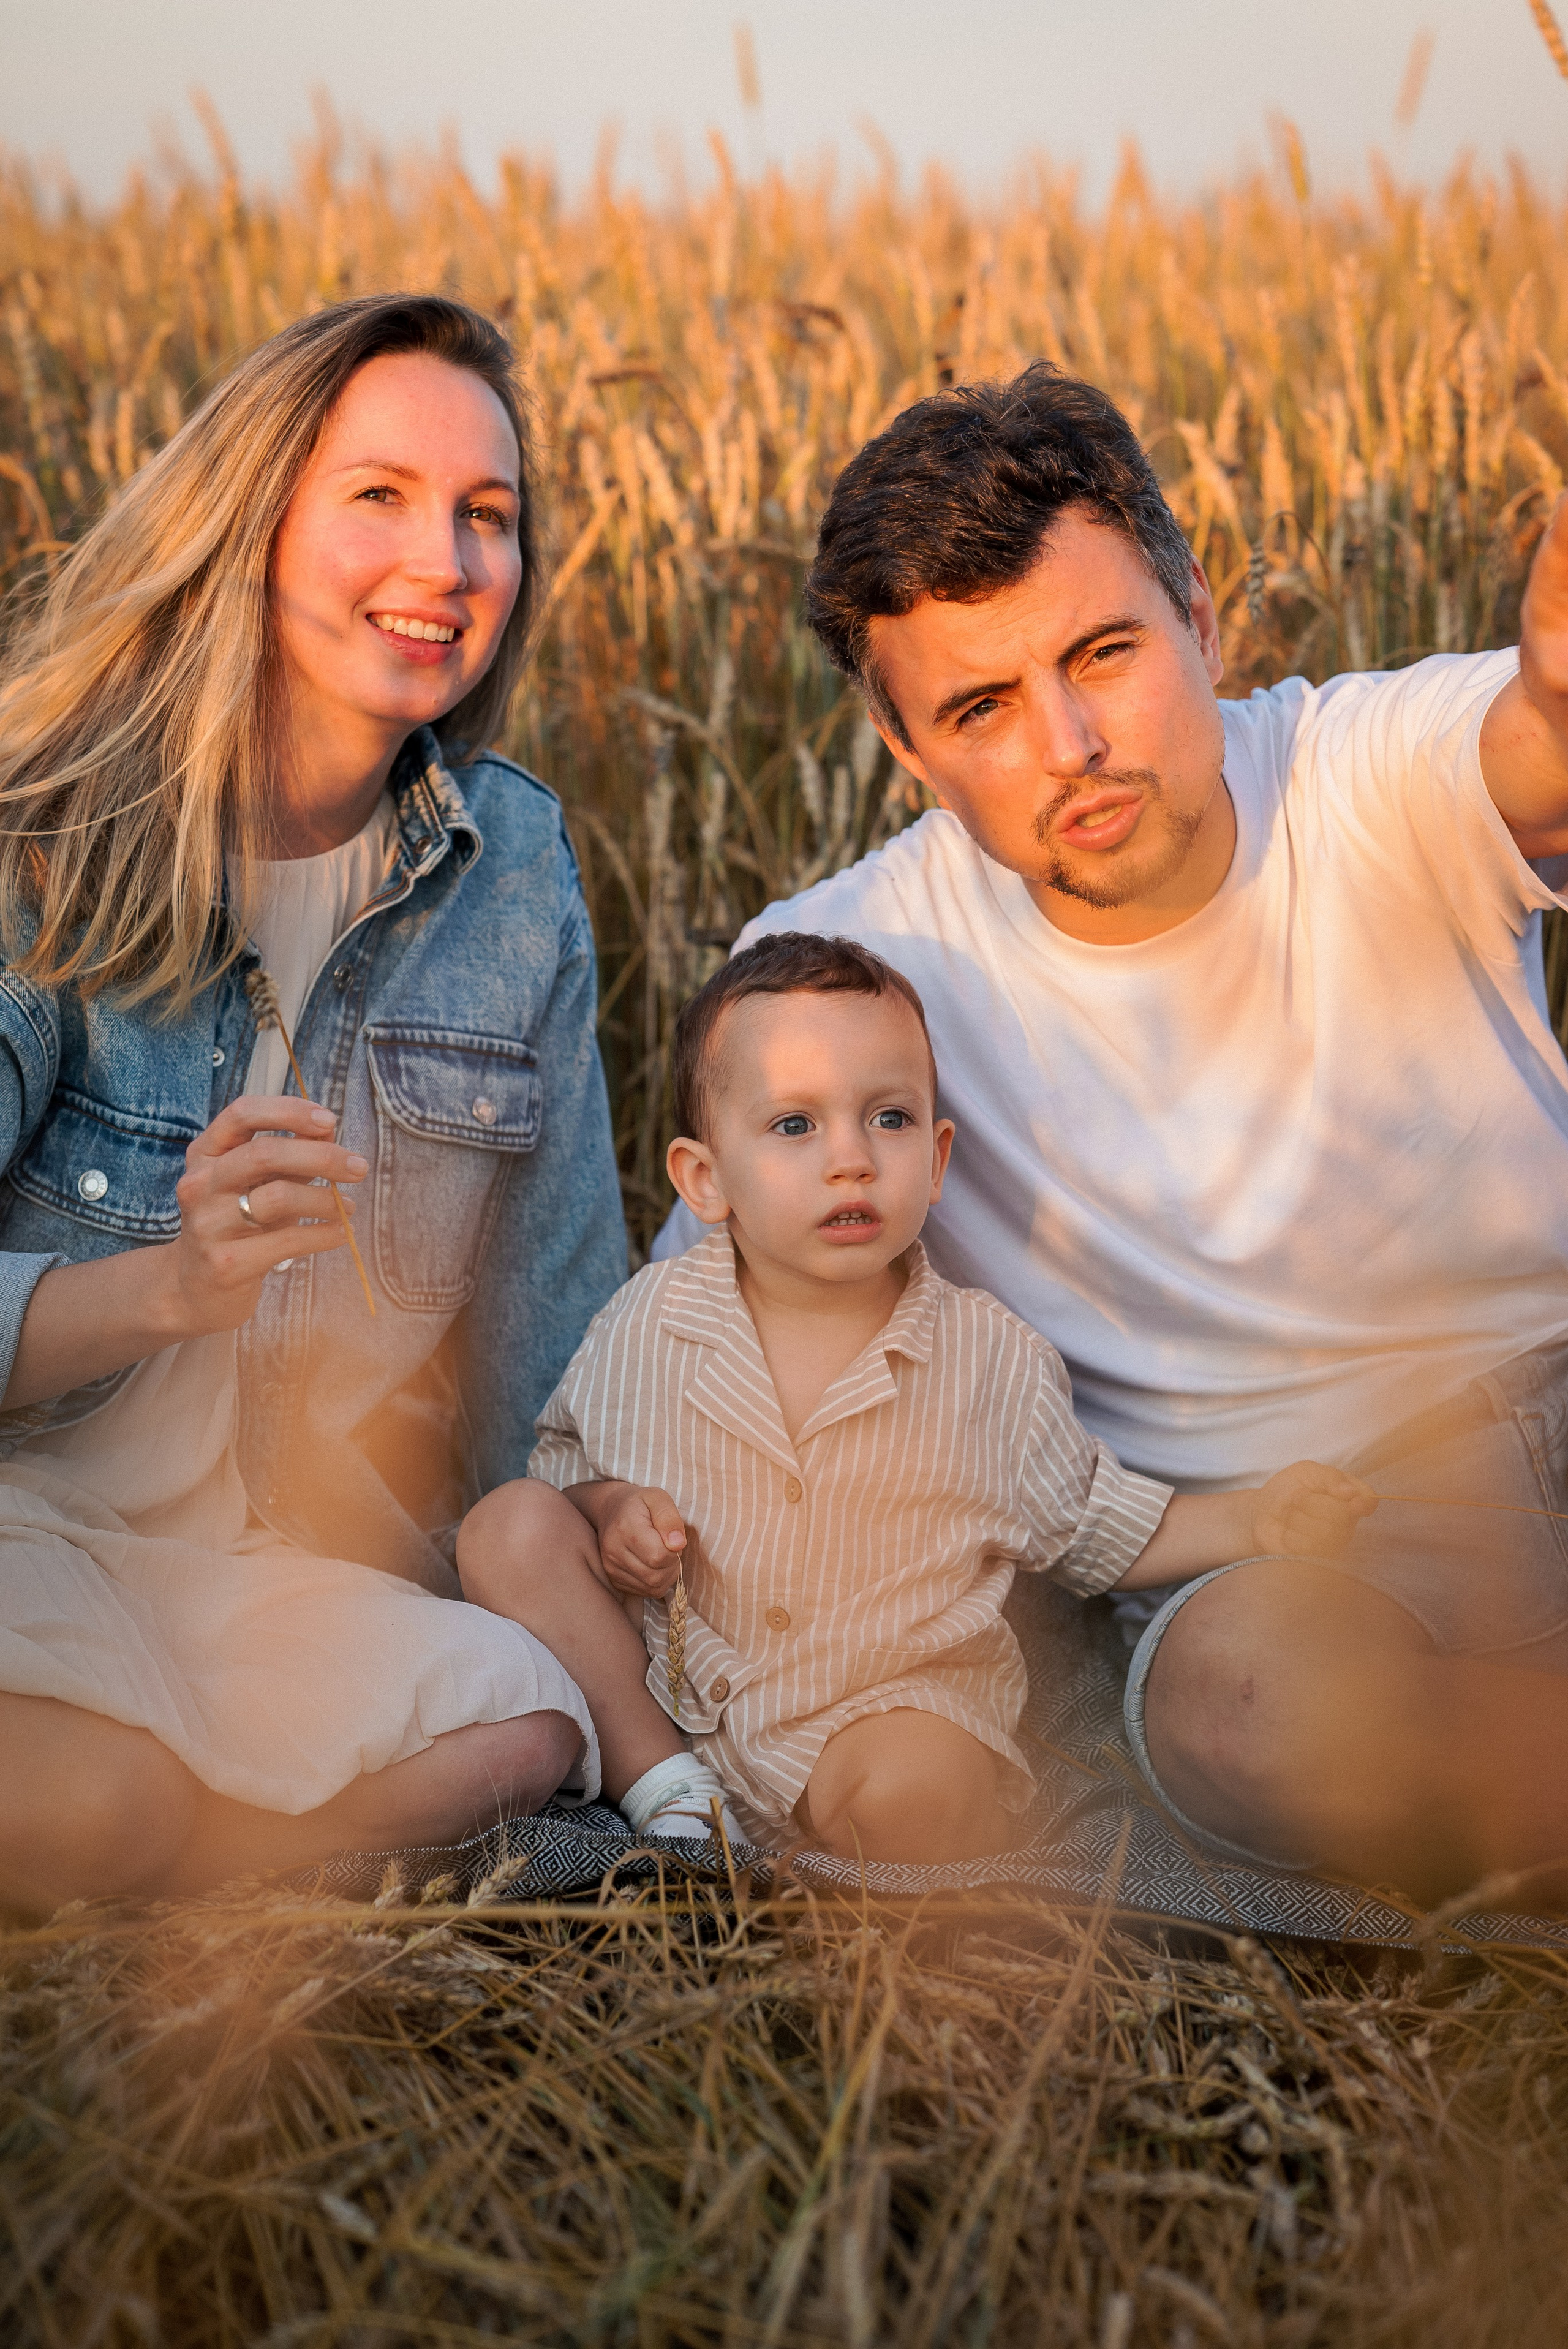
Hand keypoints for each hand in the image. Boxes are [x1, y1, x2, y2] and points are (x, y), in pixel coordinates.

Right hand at [161, 1094, 367, 1339]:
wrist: (195, 1288)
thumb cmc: (236, 1224)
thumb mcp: (255, 1184)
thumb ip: (288, 1156)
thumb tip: (329, 1129)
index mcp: (205, 1155)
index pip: (242, 1114)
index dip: (288, 1110)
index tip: (329, 1119)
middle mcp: (199, 1185)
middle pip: (265, 1153)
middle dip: (321, 1156)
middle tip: (358, 1166)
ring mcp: (209, 1225)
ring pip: (280, 1196)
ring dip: (326, 1199)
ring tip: (348, 1206)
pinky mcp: (227, 1263)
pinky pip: (288, 1241)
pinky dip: (324, 1234)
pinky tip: (340, 1232)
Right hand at [592, 1484, 687, 1598]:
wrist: (611, 1510)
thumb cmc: (640, 1504)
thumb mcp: (658, 1498)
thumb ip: (670, 1518)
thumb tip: (678, 1545)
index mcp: (625, 1529)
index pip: (659, 1556)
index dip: (674, 1550)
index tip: (671, 1537)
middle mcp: (614, 1552)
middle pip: (656, 1576)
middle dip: (672, 1564)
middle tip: (668, 1547)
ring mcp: (612, 1569)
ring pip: (653, 1587)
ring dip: (666, 1574)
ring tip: (661, 1554)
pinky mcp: (614, 1580)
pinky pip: (645, 1592)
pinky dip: (656, 1581)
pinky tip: (653, 1564)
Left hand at [1249, 1460, 1376, 1557]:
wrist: (1261, 1511)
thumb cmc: (1287, 1489)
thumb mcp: (1305, 1472)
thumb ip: (1330, 1477)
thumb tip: (1351, 1492)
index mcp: (1348, 1499)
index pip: (1367, 1502)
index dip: (1362, 1503)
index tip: (1349, 1498)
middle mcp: (1346, 1524)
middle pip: (1343, 1517)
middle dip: (1312, 1503)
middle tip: (1296, 1497)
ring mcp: (1332, 1544)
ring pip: (1325, 1533)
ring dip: (1298, 1518)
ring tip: (1289, 1514)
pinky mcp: (1315, 1560)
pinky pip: (1308, 1549)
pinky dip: (1291, 1535)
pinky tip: (1287, 1531)